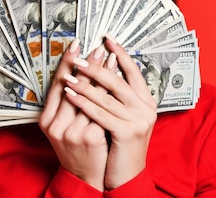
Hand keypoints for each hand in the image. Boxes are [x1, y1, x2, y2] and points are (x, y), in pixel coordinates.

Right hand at [39, 39, 108, 190]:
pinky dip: (110, 93)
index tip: (75, 44)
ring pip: (91, 96)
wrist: (84, 178)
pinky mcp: (91, 137)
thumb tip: (78, 72)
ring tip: (111, 57)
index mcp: (46, 120)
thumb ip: (66, 105)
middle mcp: (56, 125)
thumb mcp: (62, 126)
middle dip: (88, 64)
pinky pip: (102, 109)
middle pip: (74, 86)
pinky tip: (119, 80)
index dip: (66, 62)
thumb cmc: (75, 148)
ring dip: (102, 74)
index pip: (56, 83)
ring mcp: (73, 132)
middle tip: (98, 46)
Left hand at [63, 35, 157, 189]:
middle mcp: (146, 108)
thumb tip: (104, 68)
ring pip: (106, 96)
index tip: (107, 39)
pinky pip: (100, 113)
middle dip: (96, 67)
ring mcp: (138, 120)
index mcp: (147, 101)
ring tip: (68, 75)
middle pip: (117, 81)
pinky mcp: (127, 132)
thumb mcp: (125, 116)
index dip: (120, 53)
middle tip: (80, 57)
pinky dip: (82, 102)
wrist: (128, 175)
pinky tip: (70, 94)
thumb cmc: (121, 144)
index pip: (134, 71)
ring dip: (83, 84)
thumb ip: (119, 96)